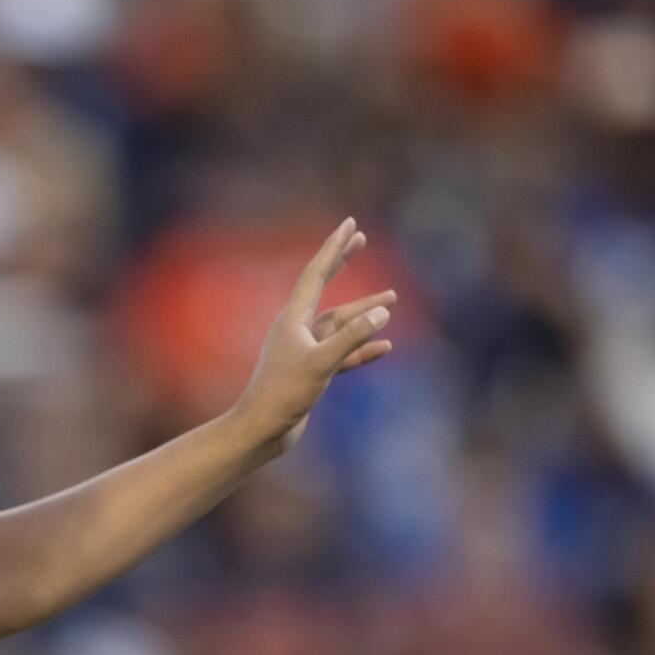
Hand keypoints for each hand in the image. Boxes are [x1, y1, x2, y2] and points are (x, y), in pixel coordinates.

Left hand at [231, 217, 394, 455]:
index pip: (316, 273)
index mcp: (293, 319)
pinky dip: (363, 348)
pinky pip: (343, 353)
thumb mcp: (322, 363)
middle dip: (343, 263)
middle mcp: (297, 328)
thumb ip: (352, 338)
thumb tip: (382, 313)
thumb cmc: (284, 395)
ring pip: (340, 324)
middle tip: (361, 240)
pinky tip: (386, 345)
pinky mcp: (312, 372)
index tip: (350, 224)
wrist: (262, 429)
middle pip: (324, 287)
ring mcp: (305, 350)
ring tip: (391, 300)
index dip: (334, 248)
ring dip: (364, 313)